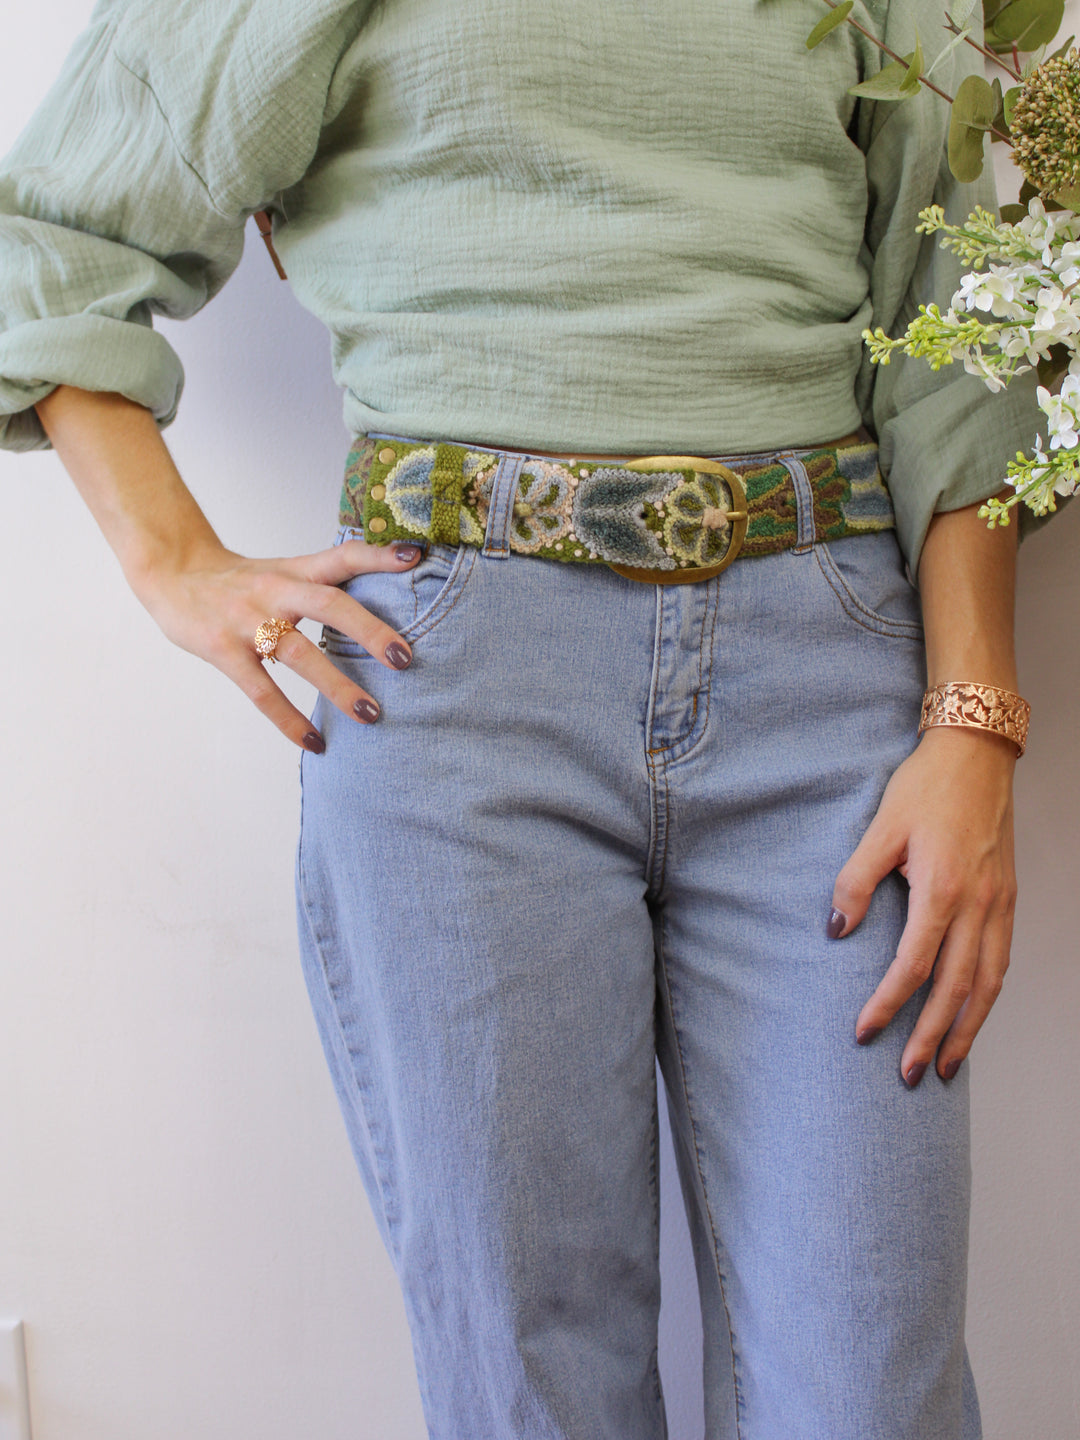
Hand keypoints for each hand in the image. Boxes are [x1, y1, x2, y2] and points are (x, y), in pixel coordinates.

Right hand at [134, 536, 423, 751]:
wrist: (171, 572)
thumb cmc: (239, 581)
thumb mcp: (282, 571)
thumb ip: (323, 584)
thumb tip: (381, 603)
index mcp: (295, 570)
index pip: (342, 555)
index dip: (377, 555)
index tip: (414, 557)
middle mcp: (275, 590)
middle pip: (329, 604)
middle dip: (370, 632)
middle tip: (406, 658)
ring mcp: (247, 621)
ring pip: (299, 653)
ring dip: (337, 685)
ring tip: (371, 715)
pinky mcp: (222, 650)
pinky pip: (261, 691)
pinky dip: (289, 719)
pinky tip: (314, 741)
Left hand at [829, 727, 1016, 1086]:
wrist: (976, 754)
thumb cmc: (926, 787)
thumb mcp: (880, 828)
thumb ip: (855, 881)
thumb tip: (837, 930)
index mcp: (942, 890)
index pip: (913, 966)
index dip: (887, 1004)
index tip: (864, 1032)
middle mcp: (978, 905)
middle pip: (957, 989)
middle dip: (933, 1036)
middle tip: (910, 1074)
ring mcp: (999, 904)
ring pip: (988, 984)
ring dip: (968, 1028)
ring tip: (949, 1064)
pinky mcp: (1007, 898)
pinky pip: (1002, 960)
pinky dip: (988, 996)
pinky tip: (974, 1013)